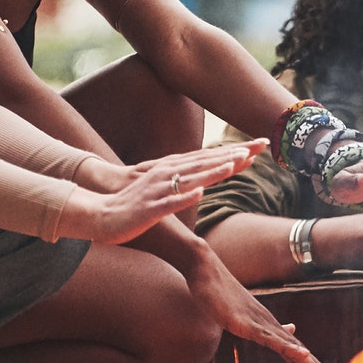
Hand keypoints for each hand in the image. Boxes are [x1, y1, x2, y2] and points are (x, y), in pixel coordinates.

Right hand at [61, 143, 262, 244]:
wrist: (100, 216)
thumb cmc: (135, 205)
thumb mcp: (165, 191)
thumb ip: (184, 184)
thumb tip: (206, 182)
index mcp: (173, 171)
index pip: (210, 159)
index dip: (236, 152)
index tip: (261, 146)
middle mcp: (168, 175)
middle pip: (206, 162)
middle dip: (234, 154)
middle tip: (262, 146)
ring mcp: (158, 191)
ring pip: (190, 179)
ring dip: (213, 171)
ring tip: (236, 164)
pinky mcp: (148, 209)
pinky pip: (168, 203)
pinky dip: (184, 197)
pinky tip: (199, 193)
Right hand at [183, 255, 342, 362]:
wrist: (206, 271)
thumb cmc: (223, 295)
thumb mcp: (250, 316)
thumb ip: (269, 327)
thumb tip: (292, 329)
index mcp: (272, 331)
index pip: (299, 356)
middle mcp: (272, 328)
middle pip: (301, 356)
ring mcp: (260, 325)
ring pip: (291, 349)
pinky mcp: (246, 323)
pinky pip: (269, 338)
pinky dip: (288, 346)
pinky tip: (302, 354)